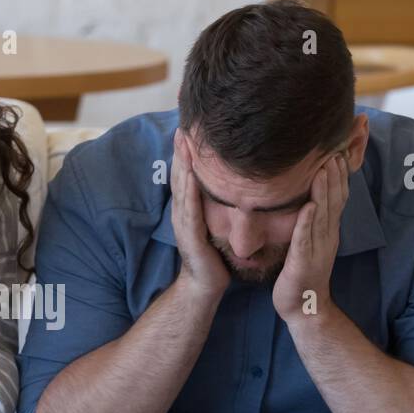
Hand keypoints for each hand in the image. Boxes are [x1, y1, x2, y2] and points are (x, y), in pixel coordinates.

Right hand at [171, 127, 230, 299]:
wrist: (204, 285)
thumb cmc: (213, 256)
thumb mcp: (216, 225)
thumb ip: (219, 206)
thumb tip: (234, 187)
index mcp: (189, 208)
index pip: (186, 175)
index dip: (186, 153)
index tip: (190, 129)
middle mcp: (182, 211)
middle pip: (179, 175)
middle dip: (180, 152)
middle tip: (181, 127)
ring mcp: (183, 222)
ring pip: (181, 187)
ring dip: (181, 164)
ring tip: (182, 143)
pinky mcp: (189, 234)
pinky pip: (189, 207)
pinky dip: (188, 189)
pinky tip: (190, 174)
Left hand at [273, 150, 349, 324]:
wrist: (303, 307)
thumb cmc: (302, 273)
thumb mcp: (310, 242)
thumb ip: (313, 221)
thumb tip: (311, 198)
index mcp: (328, 231)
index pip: (337, 197)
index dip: (339, 175)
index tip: (338, 151)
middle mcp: (326, 236)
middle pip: (334, 201)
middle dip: (335, 175)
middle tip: (334, 149)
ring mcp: (317, 249)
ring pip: (322, 215)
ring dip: (323, 191)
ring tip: (324, 168)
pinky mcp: (303, 261)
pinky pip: (306, 238)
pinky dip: (307, 221)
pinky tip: (308, 205)